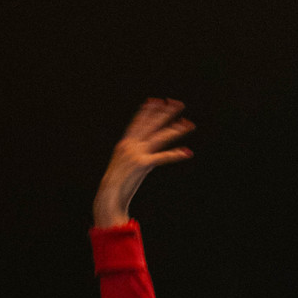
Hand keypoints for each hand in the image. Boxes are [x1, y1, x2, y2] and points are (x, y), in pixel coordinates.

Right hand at [92, 98, 193, 226]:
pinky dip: (175, 155)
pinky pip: (163, 157)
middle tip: (178, 104)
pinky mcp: (142, 164)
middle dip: (166, 112)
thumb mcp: (123, 168)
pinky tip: (187, 152)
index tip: (158, 101)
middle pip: (152, 124)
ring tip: (189, 124)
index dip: (149, 111)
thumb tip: (144, 160)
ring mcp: (136, 153)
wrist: (107, 197)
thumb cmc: (115, 186)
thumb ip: (134, 159)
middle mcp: (130, 145)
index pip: (138, 122)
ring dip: (176, 129)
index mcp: (124, 144)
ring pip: (160, 137)